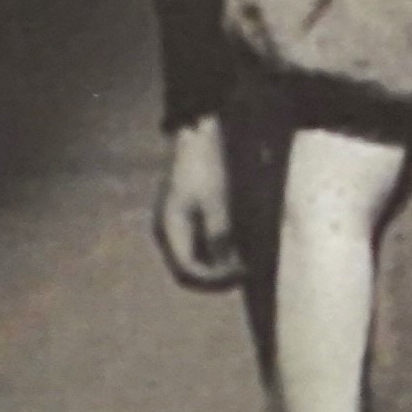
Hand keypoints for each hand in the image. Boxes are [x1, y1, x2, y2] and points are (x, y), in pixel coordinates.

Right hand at [153, 120, 243, 290]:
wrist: (200, 133)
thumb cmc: (206, 166)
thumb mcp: (216, 201)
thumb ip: (219, 234)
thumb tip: (225, 264)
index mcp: (169, 227)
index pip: (187, 269)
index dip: (214, 278)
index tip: (241, 273)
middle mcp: (167, 229)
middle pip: (188, 266)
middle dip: (215, 274)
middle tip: (244, 271)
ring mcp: (175, 221)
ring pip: (193, 255)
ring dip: (216, 262)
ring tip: (243, 260)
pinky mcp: (186, 212)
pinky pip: (198, 241)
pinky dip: (216, 248)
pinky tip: (236, 244)